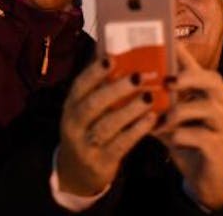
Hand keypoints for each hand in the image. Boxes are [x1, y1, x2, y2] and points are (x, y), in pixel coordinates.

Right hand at [55, 57, 158, 196]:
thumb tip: (116, 50)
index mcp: (70, 106)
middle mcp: (74, 125)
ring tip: (150, 96)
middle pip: (93, 104)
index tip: (112, 58)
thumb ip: (99, 87)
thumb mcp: (85, 109)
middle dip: (117, 89)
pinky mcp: (102, 162)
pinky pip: (121, 144)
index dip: (94, 72)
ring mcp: (86, 146)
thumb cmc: (89, 128)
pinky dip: (137, 130)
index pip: (79, 86)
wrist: (77, 172)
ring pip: (108, 125)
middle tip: (139, 76)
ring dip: (130, 110)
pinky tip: (152, 118)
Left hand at [152, 44, 222, 210]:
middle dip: (191, 77)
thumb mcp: (173, 122)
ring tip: (161, 118)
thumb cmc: (189, 144)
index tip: (168, 41)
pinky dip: (182, 136)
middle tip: (168, 81)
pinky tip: (168, 137)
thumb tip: (127, 90)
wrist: (210, 182)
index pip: (198, 68)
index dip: (185, 55)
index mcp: (208, 96)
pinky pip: (204, 137)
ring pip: (210, 108)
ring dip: (181, 110)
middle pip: (215, 81)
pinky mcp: (220, 150)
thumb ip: (157, 106)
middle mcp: (220, 107)